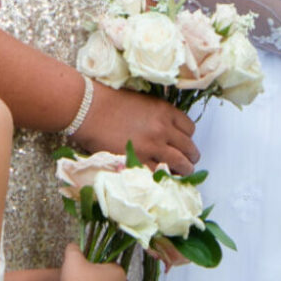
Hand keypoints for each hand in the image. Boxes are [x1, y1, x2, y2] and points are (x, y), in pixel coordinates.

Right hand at [77, 86, 198, 171]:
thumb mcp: (143, 102)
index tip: (183, 142)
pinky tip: (164, 177)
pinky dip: (164, 177)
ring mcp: (153, 146)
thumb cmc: (111, 102)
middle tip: (189, 161)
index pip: (190, 128)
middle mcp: (164, 129)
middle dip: (191, 156)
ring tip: (183, 173)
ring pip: (181, 163)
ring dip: (185, 170)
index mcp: (165, 111)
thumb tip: (166, 130)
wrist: (89, 110)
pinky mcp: (139, 160)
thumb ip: (158, 116)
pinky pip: (160, 173)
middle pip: (189, 147)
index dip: (188, 137)